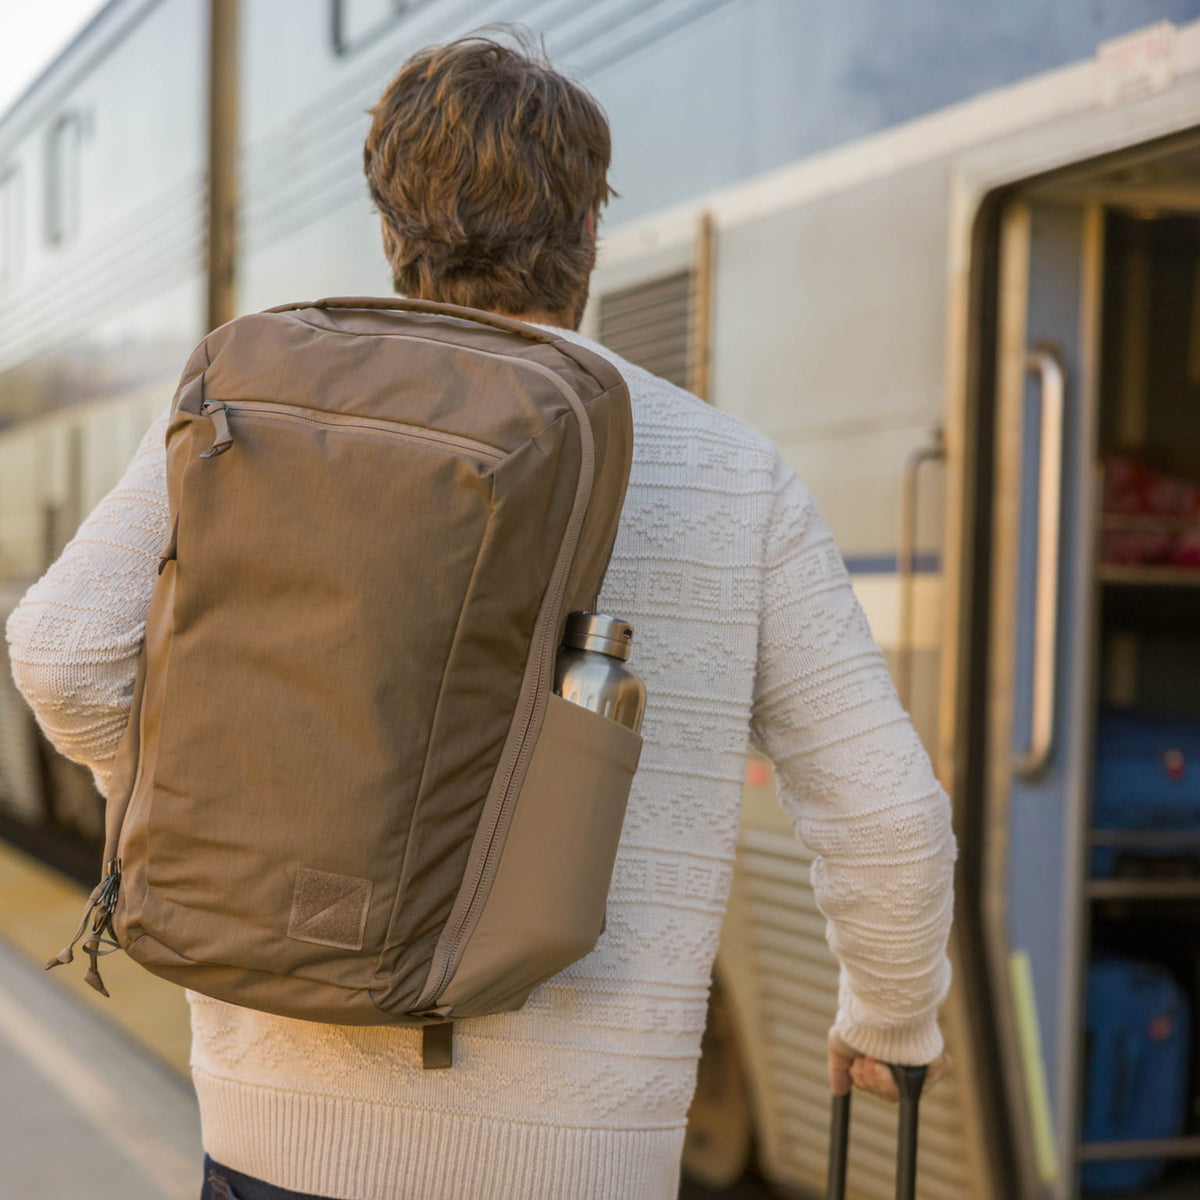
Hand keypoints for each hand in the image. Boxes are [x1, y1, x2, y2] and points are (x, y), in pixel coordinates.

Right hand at [827, 1028, 948, 1102]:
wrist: (879, 1012)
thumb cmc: (859, 1021)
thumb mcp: (840, 1044)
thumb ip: (838, 1068)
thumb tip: (838, 1090)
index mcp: (883, 1054)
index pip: (875, 1082)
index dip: (863, 1080)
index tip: (856, 1068)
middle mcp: (901, 1059)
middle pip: (885, 1091)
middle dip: (870, 1080)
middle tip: (867, 1062)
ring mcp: (919, 1063)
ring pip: (898, 1092)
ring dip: (880, 1081)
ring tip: (874, 1060)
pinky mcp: (935, 1065)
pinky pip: (919, 1087)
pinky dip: (898, 1083)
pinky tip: (887, 1066)